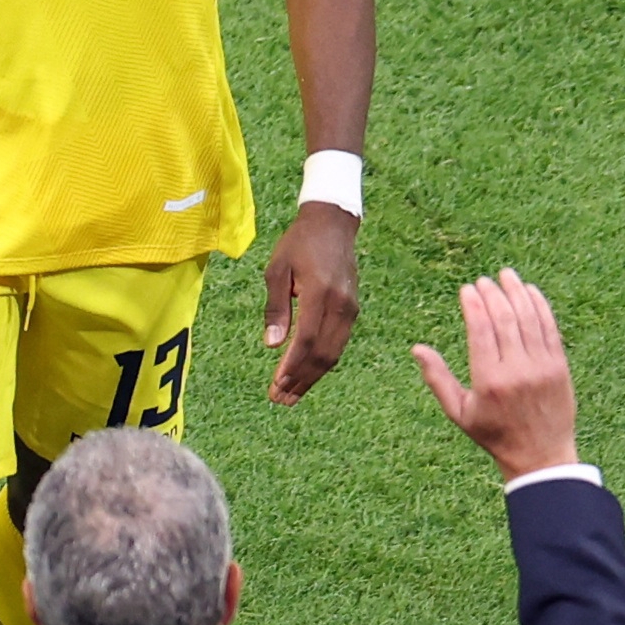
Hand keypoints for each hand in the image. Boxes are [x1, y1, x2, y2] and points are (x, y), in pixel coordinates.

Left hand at [264, 201, 359, 404]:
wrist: (333, 223)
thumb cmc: (298, 244)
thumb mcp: (277, 270)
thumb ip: (275, 307)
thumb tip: (272, 345)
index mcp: (320, 293)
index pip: (305, 341)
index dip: (291, 368)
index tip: (275, 387)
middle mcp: (340, 306)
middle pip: (322, 354)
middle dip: (300, 380)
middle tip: (280, 400)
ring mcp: (350, 309)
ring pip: (333, 353)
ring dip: (312, 377)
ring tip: (291, 395)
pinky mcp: (353, 310)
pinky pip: (338, 343)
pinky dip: (323, 362)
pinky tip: (307, 373)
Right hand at [412, 269, 577, 479]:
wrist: (541, 454)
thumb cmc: (494, 434)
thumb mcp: (459, 412)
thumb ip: (437, 378)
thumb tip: (417, 348)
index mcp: (489, 380)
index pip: (481, 329)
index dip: (473, 304)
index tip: (467, 289)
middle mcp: (517, 370)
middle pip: (505, 319)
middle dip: (493, 294)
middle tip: (484, 281)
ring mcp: (542, 367)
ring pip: (529, 318)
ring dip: (517, 292)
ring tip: (507, 276)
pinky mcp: (559, 366)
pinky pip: (550, 328)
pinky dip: (540, 306)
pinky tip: (530, 291)